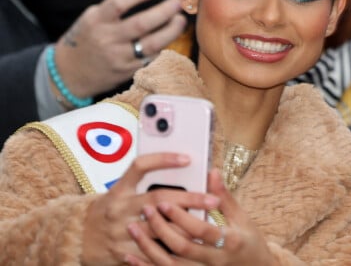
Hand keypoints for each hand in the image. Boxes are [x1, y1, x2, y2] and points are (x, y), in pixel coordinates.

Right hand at [53, 0, 187, 97]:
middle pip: (141, 24)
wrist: (69, 74)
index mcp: (97, 20)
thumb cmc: (86, 38)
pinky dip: (163, 47)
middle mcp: (107, 39)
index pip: (119, 3)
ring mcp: (119, 57)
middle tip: (177, 3)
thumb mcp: (92, 17)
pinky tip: (169, 38)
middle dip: (163, 12)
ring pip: (151, 44)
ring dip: (170, 31)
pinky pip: (151, 58)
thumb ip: (115, 8)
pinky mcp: (128, 71)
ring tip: (180, 20)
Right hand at [82, 152, 219, 265]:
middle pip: (158, 198)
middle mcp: (119, 208)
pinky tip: (190, 243)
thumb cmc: (109, 209)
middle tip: (212, 198)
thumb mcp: (120, 190)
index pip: (140, 166)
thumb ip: (144, 181)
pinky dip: (172, 248)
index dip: (163, 159)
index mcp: (119, 188)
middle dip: (189, 198)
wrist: (77, 239)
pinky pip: (153, 251)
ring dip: (185, 225)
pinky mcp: (123, 253)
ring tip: (208, 222)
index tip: (187, 158)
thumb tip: (179, 167)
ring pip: (160, 228)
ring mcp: (120, 232)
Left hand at [124, 169, 274, 264]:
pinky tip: (130, 257)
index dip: (180, 216)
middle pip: (181, 248)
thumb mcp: (242, 218)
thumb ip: (224, 196)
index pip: (200, 229)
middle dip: (161, 229)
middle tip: (146, 210)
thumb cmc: (248, 242)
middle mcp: (214, 260)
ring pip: (169, 265)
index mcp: (228, 241)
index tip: (164, 201)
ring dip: (148, 249)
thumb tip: (212, 172)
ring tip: (133, 229)